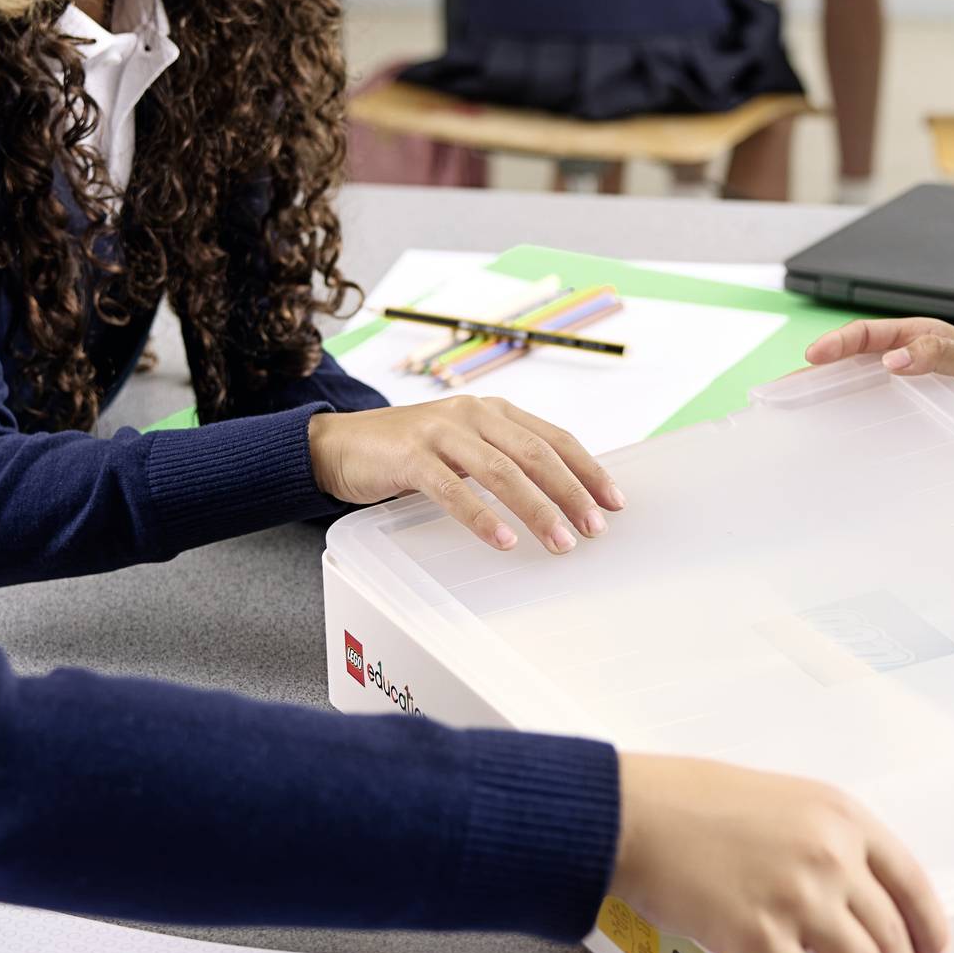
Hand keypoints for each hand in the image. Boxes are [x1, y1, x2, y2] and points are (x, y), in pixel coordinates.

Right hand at [308, 398, 623, 553]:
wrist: (340, 443)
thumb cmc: (410, 452)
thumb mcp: (464, 447)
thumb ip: (504, 460)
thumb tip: (559, 497)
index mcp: (493, 411)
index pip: (554, 438)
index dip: (587, 469)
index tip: (613, 502)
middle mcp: (473, 414)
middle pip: (536, 454)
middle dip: (571, 492)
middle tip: (594, 528)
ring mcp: (441, 432)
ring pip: (502, 471)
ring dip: (536, 509)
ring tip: (560, 541)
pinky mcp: (411, 456)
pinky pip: (453, 489)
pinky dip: (481, 516)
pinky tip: (503, 540)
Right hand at [611, 754, 950, 952]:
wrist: (637, 815)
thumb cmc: (691, 804)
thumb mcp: (783, 801)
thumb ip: (823, 841)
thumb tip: (848, 894)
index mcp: (841, 818)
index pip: (912, 883)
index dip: (930, 931)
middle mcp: (830, 857)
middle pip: (892, 936)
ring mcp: (798, 898)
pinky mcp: (759, 937)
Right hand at [804, 317, 953, 476]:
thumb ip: (941, 356)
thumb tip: (894, 357)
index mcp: (921, 337)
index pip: (868, 334)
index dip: (837, 344)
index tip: (813, 356)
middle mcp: (912, 363)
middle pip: (853, 364)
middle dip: (816, 374)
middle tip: (781, 391)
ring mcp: (914, 394)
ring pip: (861, 393)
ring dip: (830, 402)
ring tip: (797, 420)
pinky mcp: (920, 422)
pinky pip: (880, 421)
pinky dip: (856, 428)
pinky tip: (841, 446)